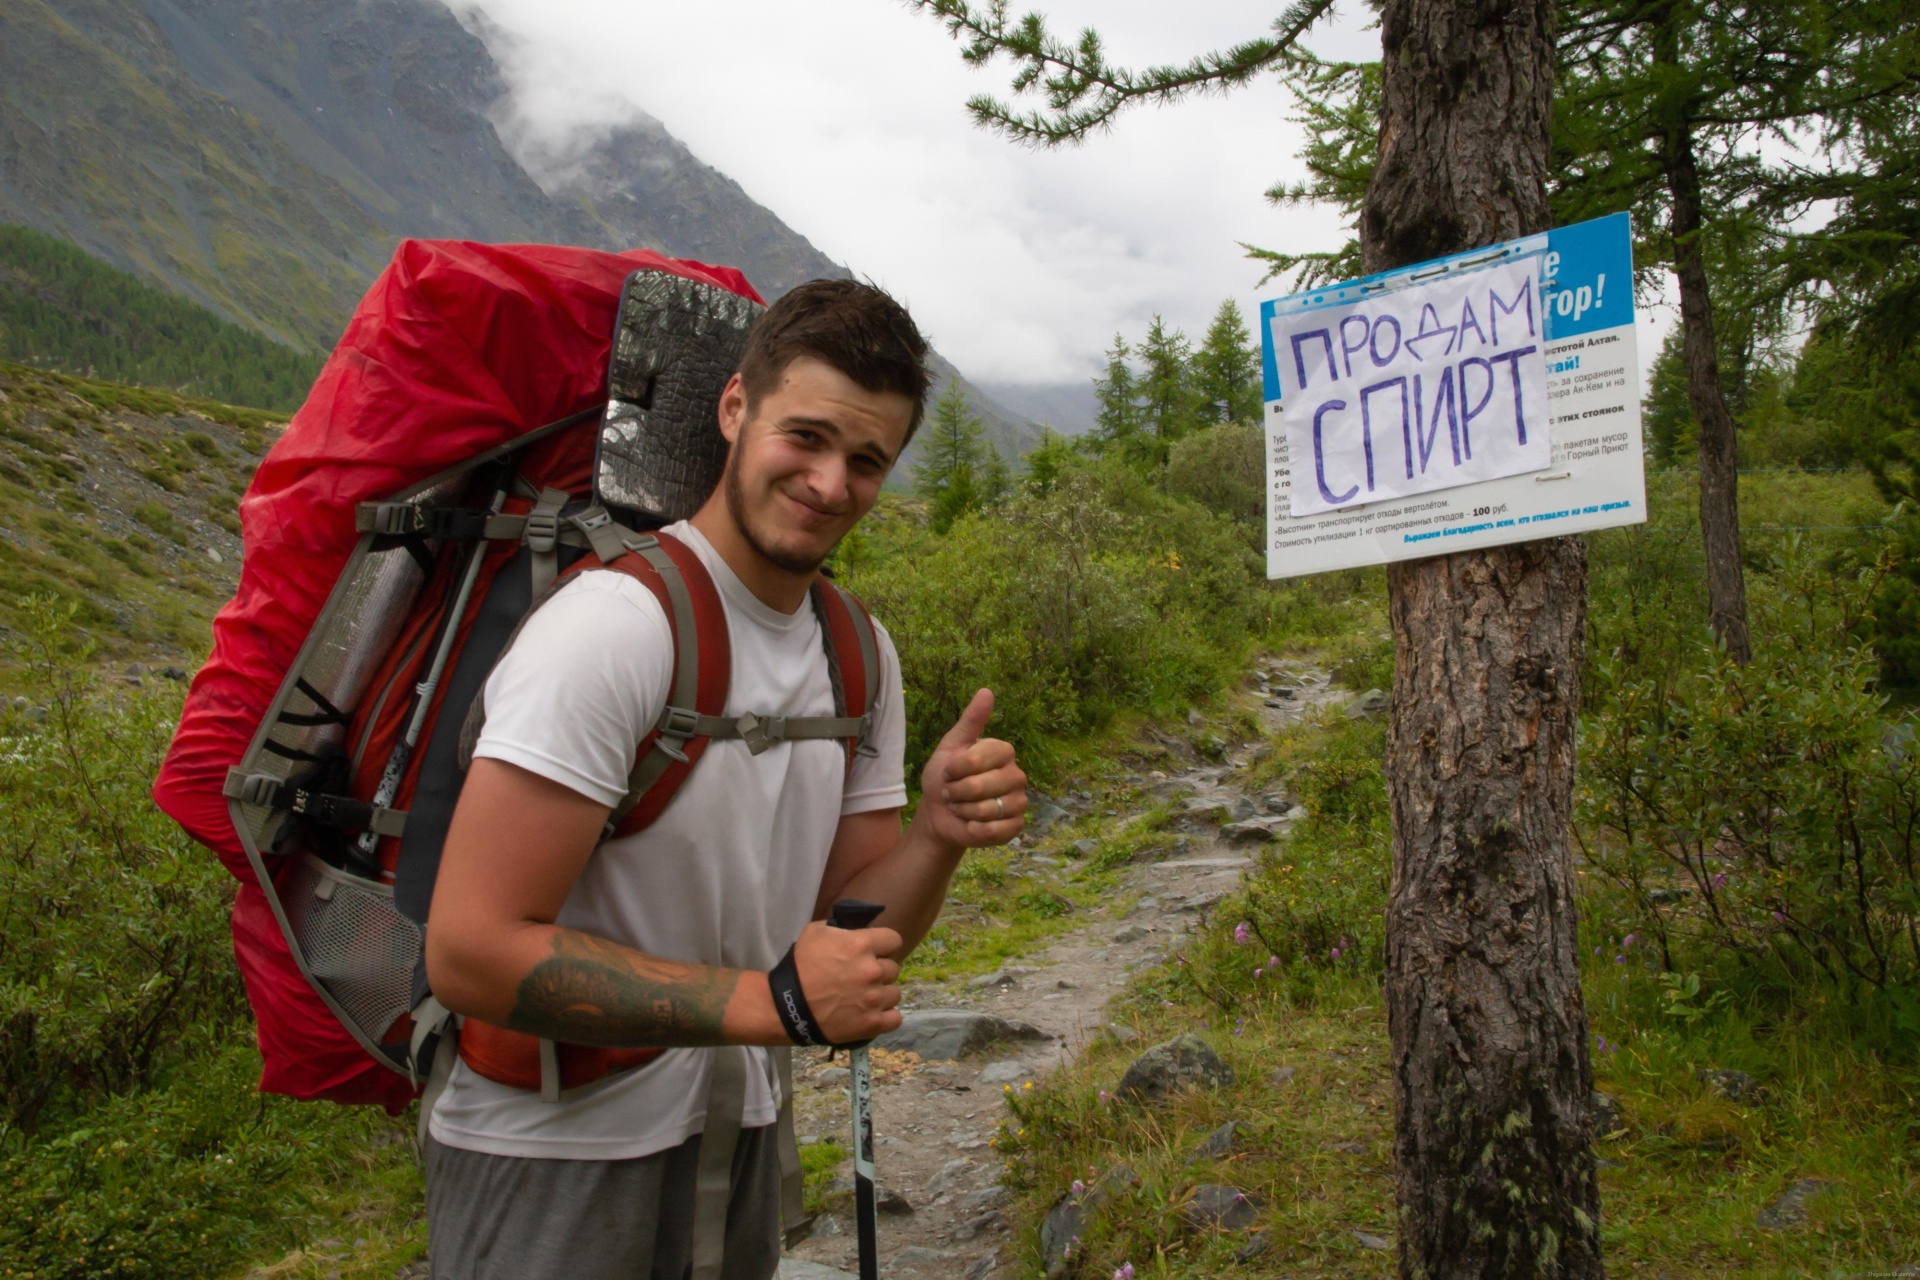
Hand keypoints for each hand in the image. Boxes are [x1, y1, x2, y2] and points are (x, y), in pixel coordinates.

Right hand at [790, 918, 903, 1044]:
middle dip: (880, 971)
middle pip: (893, 968)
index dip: (884, 945)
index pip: (894, 940)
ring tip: (865, 998)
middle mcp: (873, 971)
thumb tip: (857, 930)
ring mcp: (874, 999)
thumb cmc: (800, 966)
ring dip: (883, 994)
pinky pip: (894, 1018)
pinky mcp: (872, 1023)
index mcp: (862, 945)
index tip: (875, 952)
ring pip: (894, 993)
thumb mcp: (815, 932)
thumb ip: (841, 928)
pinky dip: (885, 1017)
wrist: (787, 1006)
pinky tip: (872, 1014)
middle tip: (862, 977)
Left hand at [919, 688, 1026, 850]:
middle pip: (982, 786)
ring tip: (960, 808)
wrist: (940, 813)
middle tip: (951, 793)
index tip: (948, 772)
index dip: (956, 769)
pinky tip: (970, 824)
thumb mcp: (951, 746)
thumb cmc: (945, 778)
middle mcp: (1016, 774)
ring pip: (988, 810)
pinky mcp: (1016, 826)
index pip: (978, 759)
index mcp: (1003, 751)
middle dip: (956, 793)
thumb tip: (987, 691)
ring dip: (964, 811)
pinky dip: (975, 829)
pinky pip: (996, 830)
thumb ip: (970, 721)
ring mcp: (1019, 801)